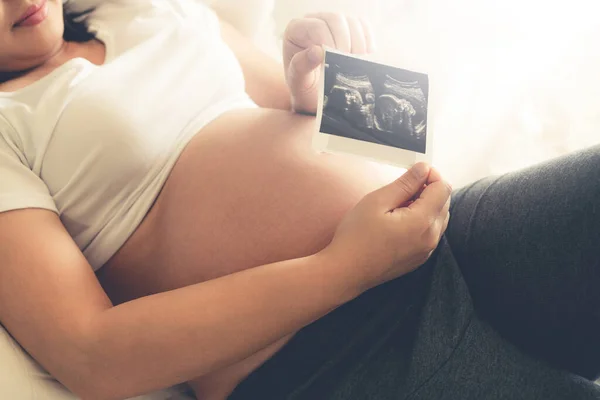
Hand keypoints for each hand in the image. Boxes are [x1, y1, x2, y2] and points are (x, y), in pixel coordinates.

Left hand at [283, 13, 376, 114]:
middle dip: (345, 43)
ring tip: (355, 64)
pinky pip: (363, 26)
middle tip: (347, 65)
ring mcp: (333, 23)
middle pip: (336, 19)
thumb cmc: (304, 86)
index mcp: (296, 30)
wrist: (315, 94)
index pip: (316, 27)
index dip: (328, 42)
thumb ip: (301, 66)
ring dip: (358, 44)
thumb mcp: (298, 82)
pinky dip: (367, 42)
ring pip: (351, 21)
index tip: (333, 62)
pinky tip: (363, 58)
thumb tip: (317, 51)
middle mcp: (314, 21)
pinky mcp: (349, 29)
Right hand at [323, 163, 451, 292]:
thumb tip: (423, 168)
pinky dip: (422, 221)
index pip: (443, 188)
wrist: (345, 272)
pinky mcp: (419, 258)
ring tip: (398, 205)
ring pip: (439, 218)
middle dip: (429, 189)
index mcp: (422, 222)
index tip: (412, 173)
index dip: (430, 175)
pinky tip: (399, 221)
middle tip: (401, 188)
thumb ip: (405, 183)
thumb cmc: (356, 236)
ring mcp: (426, 251)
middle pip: (444, 202)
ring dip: (426, 205)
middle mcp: (431, 238)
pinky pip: (431, 233)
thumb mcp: (377, 201)